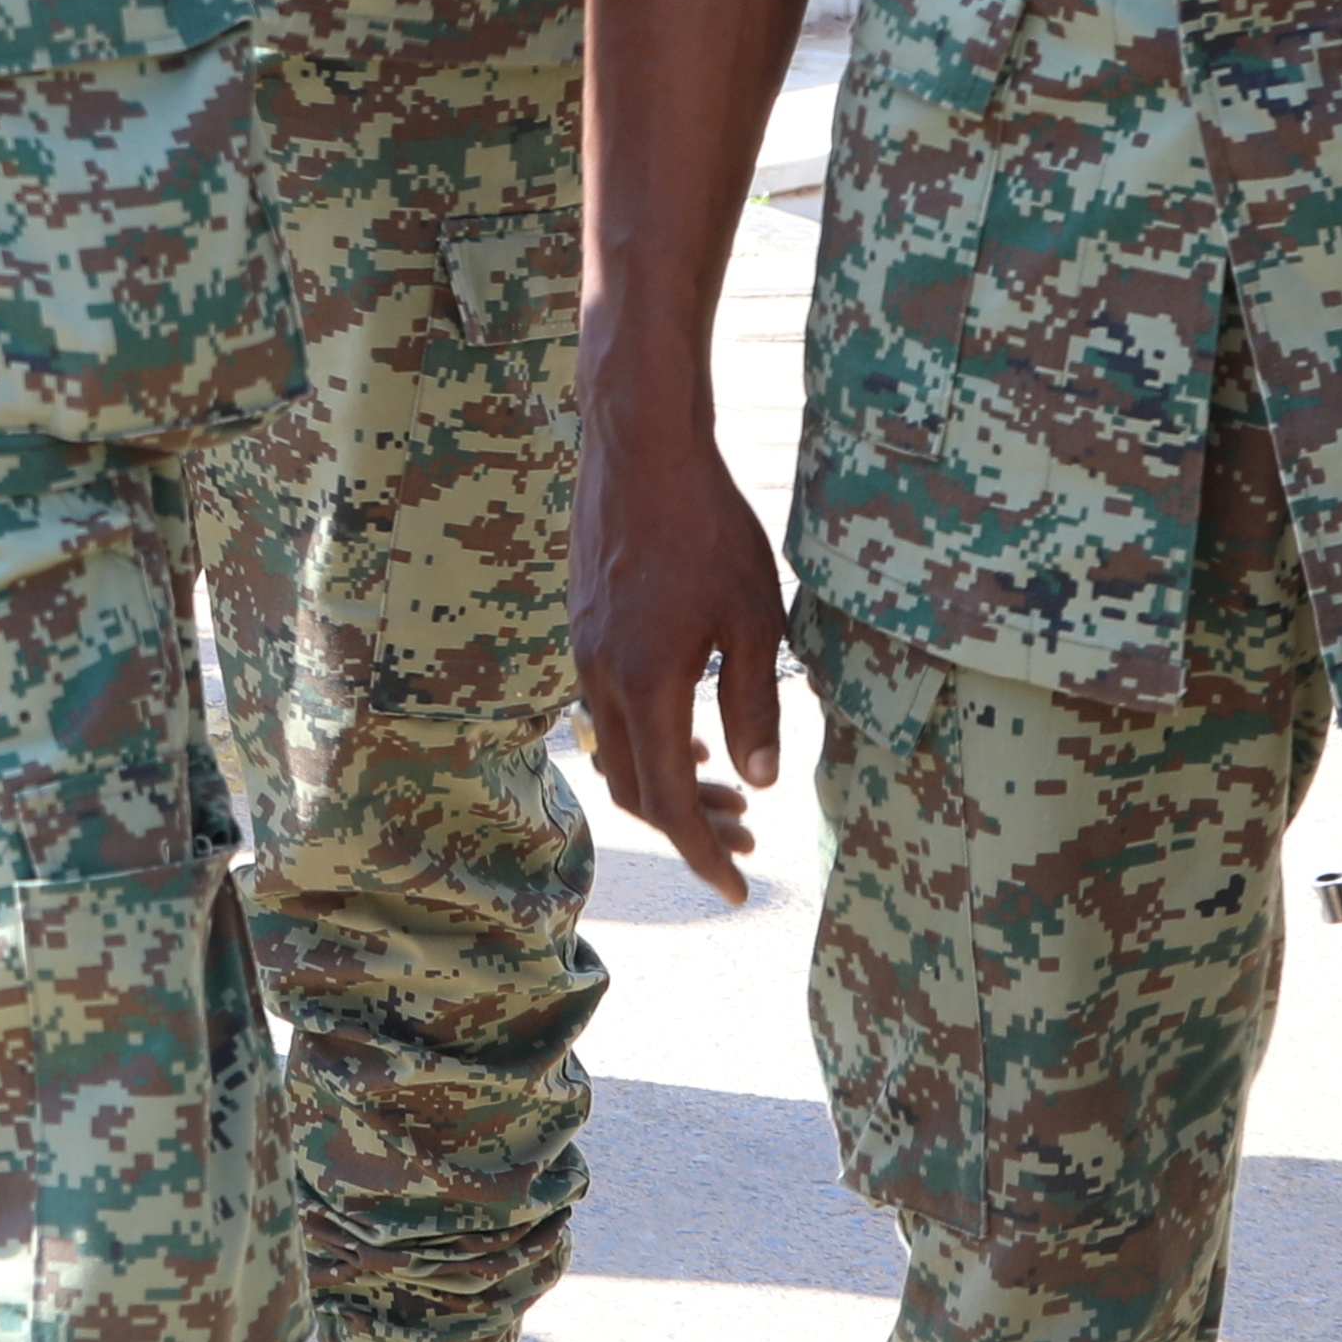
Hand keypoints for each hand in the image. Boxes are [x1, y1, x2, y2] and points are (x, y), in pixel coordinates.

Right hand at [570, 394, 792, 902]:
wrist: (640, 449)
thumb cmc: (708, 527)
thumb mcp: (755, 618)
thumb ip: (754, 704)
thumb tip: (757, 781)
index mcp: (645, 683)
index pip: (668, 798)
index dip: (703, 853)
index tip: (736, 891)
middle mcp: (601, 678)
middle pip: (633, 787)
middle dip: (689, 827)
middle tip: (748, 843)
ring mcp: (584, 652)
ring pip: (614, 750)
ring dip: (667, 783)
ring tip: (726, 790)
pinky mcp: (584, 627)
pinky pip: (606, 711)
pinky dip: (647, 741)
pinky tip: (690, 726)